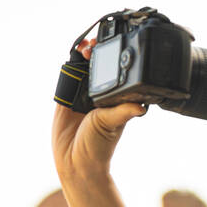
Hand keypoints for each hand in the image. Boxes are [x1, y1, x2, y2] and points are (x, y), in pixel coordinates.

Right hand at [52, 38, 148, 188]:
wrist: (75, 161)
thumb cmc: (99, 146)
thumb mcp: (113, 124)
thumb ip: (124, 111)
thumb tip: (142, 106)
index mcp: (112, 99)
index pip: (113, 74)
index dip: (112, 60)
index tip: (112, 48)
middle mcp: (97, 96)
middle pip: (96, 67)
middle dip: (96, 53)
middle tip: (96, 45)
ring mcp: (80, 95)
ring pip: (81, 69)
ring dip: (83, 55)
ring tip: (86, 47)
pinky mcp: (64, 98)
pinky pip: (66, 77)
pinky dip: (69, 65)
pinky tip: (74, 54)